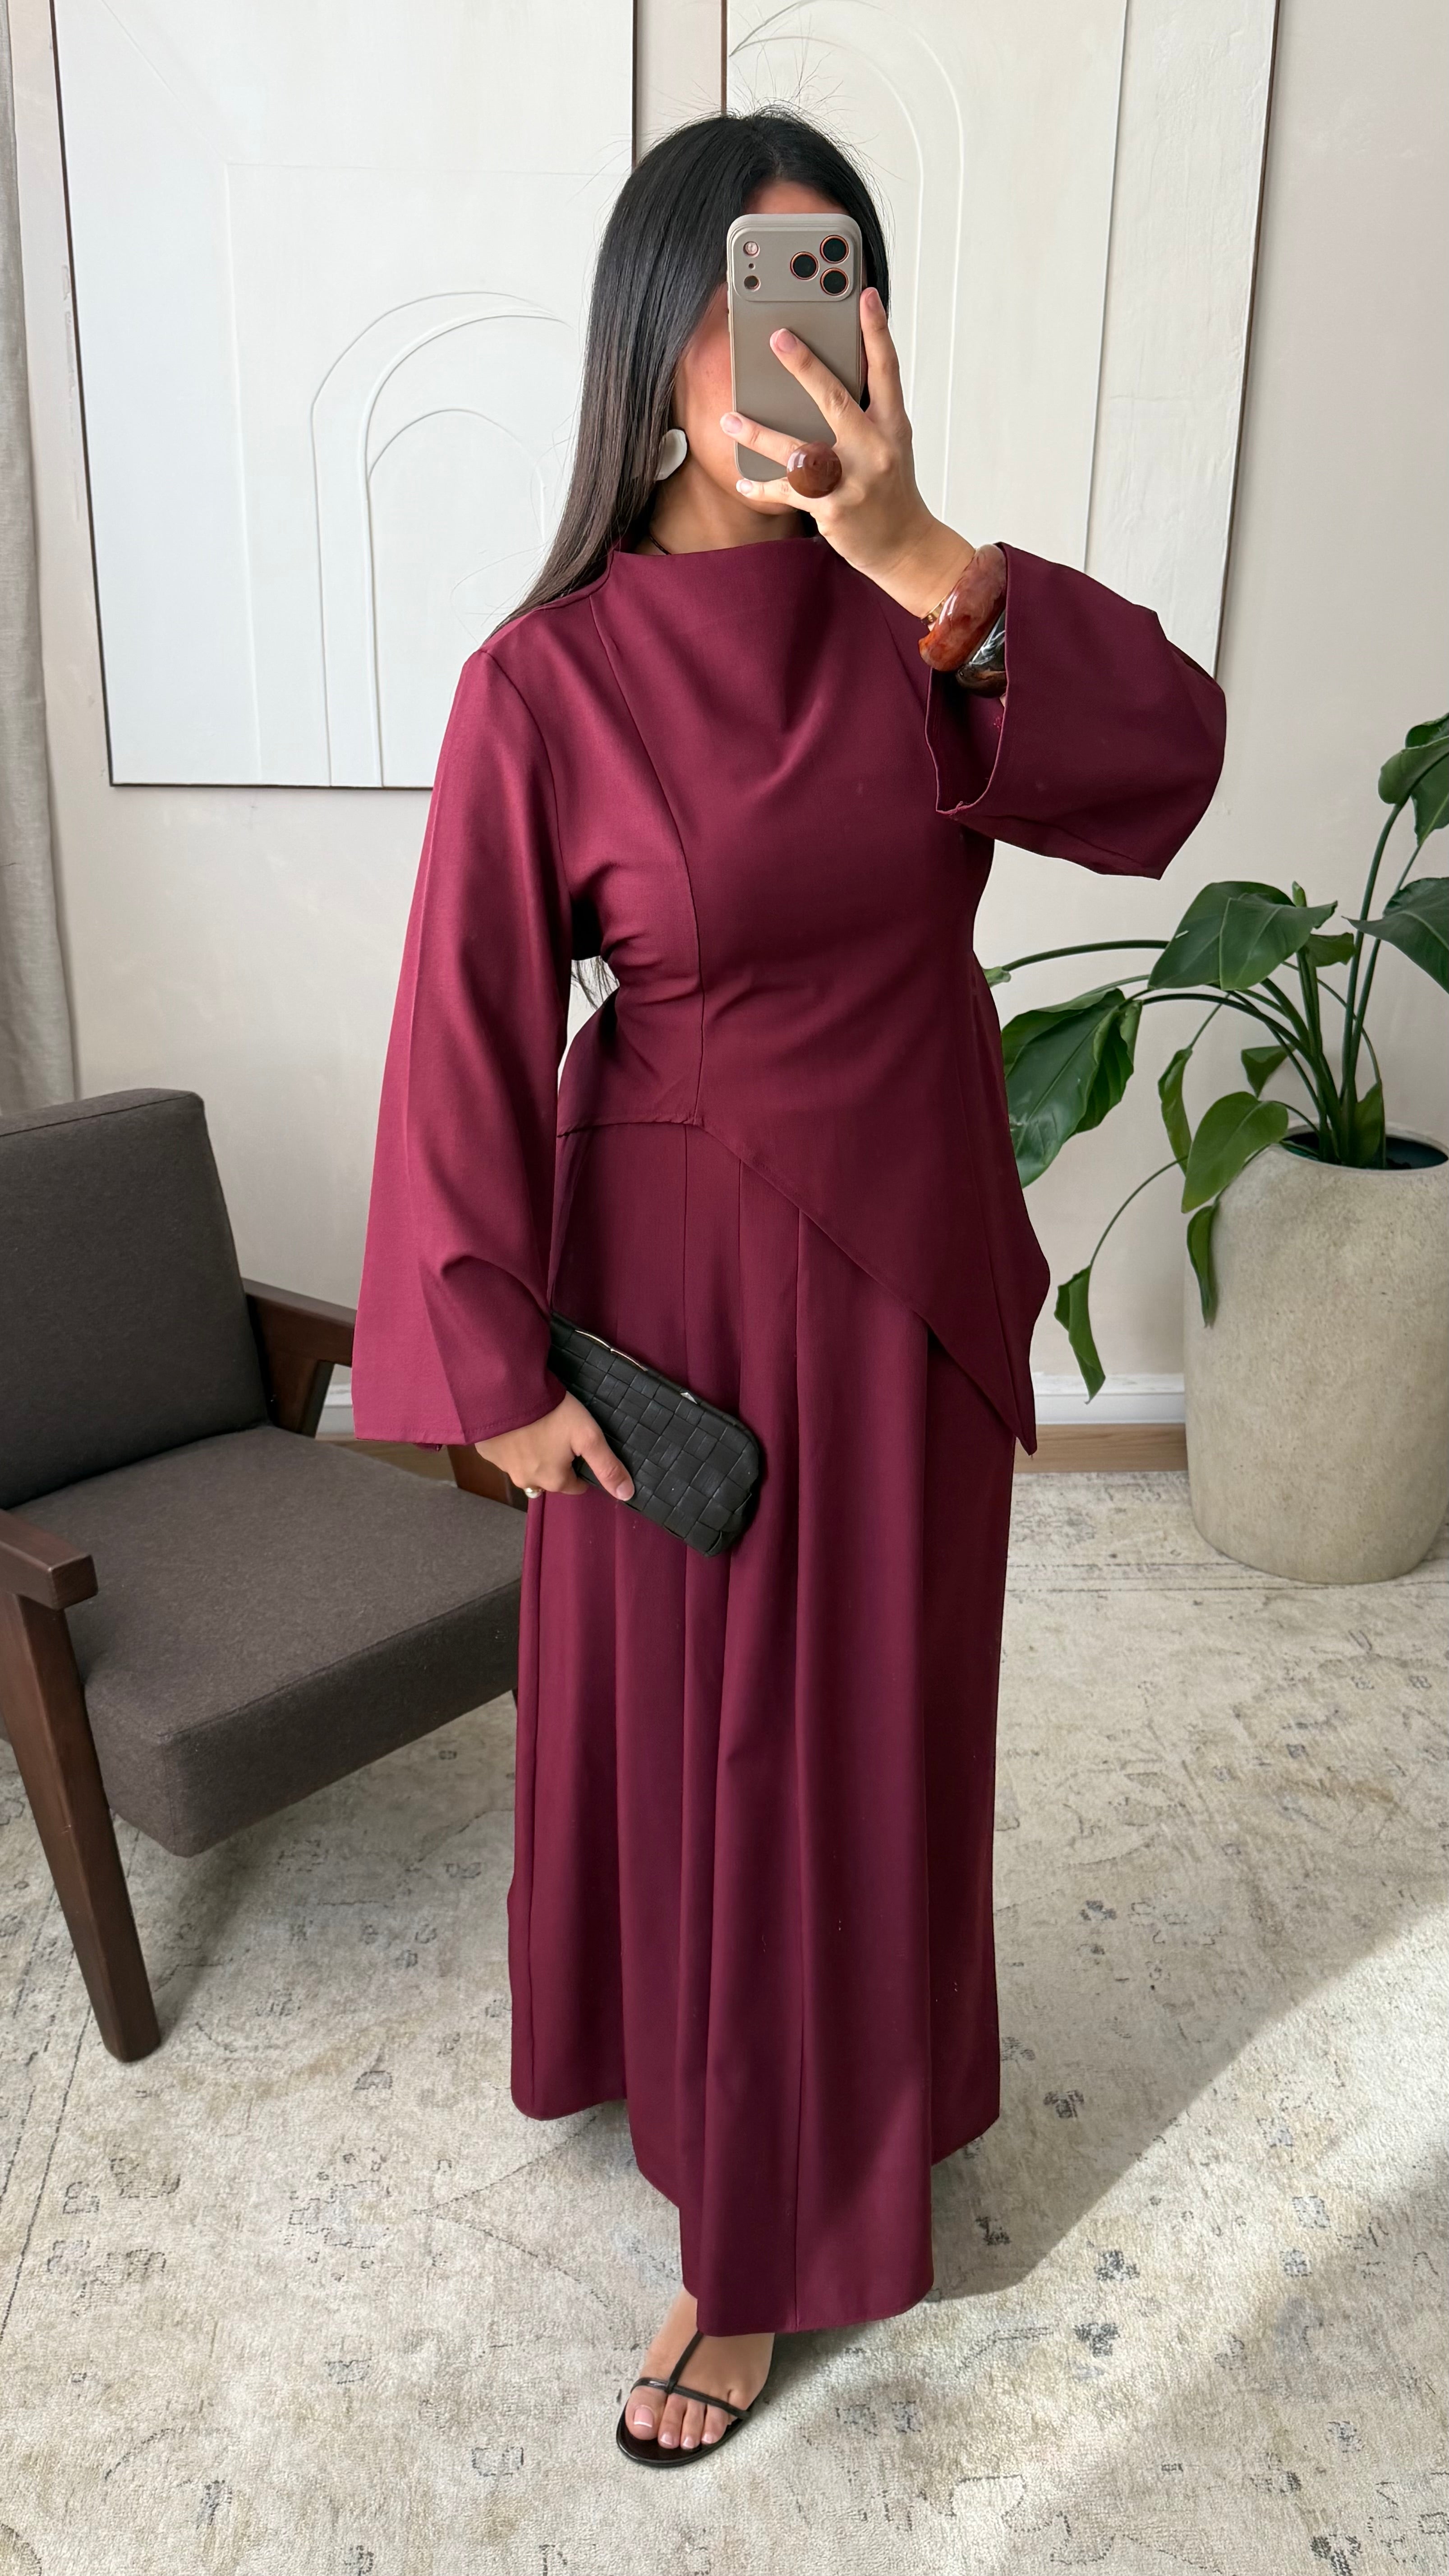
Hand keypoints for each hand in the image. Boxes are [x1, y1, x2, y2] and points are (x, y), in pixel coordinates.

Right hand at [476, 1393, 633, 1501]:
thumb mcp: (588, 1436)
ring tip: (537, 1428)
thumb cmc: (552, 1414)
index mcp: (553, 1480)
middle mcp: (527, 1480)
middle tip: (559, 1433)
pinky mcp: (487, 1452)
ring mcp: (503, 1467)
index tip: (581, 1449)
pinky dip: (512, 1444)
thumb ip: (607, 1466)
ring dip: (532, 1454)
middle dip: (556, 1462)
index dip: (581, 1468)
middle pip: (550, 1477)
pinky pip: (505, 1453)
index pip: (575, 1486)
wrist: (506, 1392)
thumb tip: (627, 1495)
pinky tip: (516, 1426)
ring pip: (526, 1467)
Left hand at [720, 286, 977, 619]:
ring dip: (759, 435)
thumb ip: (865, 412)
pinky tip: (742, 480)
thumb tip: (823, 378)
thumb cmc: (890, 489)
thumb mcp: (890, 443)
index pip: (886, 370)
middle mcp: (875, 449)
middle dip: (805, 366)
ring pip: (798, 449)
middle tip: (778, 337)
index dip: (876, 331)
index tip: (865, 295)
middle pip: (836, 399)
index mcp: (892, 426)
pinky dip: (762, 486)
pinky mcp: (832, 509)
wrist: (905, 546)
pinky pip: (787, 492)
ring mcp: (853, 480)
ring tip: (729, 421)